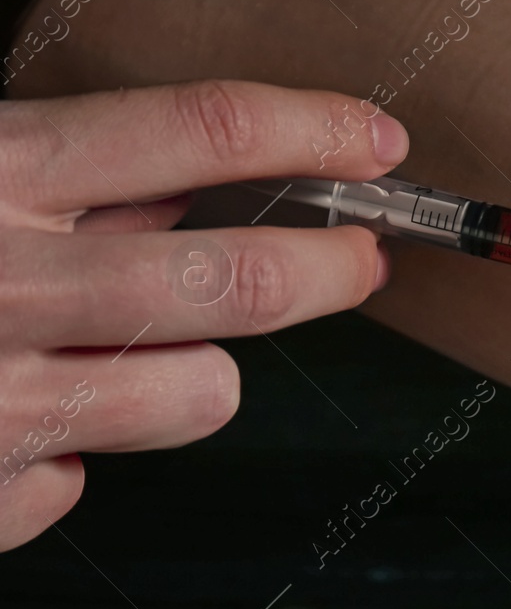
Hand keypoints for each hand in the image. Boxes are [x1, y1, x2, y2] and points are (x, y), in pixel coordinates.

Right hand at [0, 80, 408, 549]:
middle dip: (331, 268)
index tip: (375, 138)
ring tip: (136, 352)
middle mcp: (2, 287)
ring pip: (200, 394)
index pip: (197, 132)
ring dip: (194, 373)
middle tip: (361, 260)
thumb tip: (195, 177)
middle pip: (240, 278)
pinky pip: (84, 478)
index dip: (311, 130)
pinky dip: (64, 450)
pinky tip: (5, 421)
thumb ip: (55, 174)